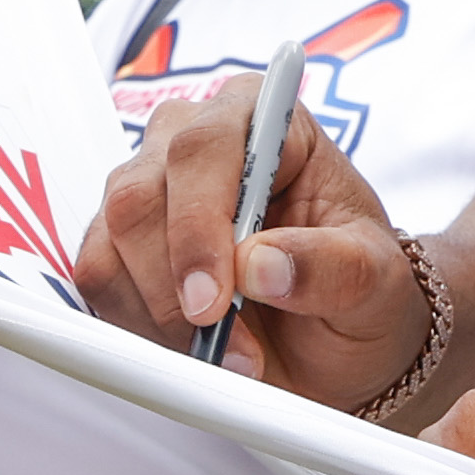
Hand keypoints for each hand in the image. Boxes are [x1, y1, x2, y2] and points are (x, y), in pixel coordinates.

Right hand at [76, 83, 422, 407]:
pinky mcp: (118, 240)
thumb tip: (261, 265)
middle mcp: (193, 140)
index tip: (214, 300)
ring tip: (223, 354)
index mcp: (264, 119)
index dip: (197, 224)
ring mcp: (148, 187)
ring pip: (109, 241)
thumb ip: (332, 267)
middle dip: (173, 287)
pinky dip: (137, 325)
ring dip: (158, 315)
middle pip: (139, 195)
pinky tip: (188, 347)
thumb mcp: (376, 282)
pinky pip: (98, 278)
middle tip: (223, 346)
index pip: (204, 148)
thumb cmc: (359, 292)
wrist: (336, 339)